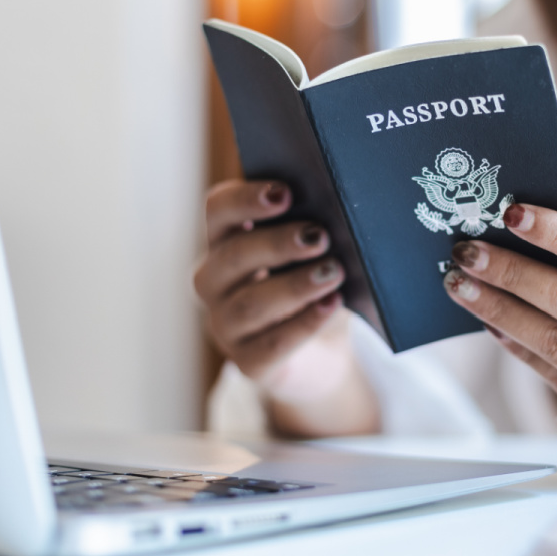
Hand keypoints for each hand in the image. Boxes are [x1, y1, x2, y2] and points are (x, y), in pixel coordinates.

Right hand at [195, 180, 378, 436]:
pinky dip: (305, 323)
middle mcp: (214, 281)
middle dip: (277, 243)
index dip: (246, 199)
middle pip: (233, 256)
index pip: (218, 210)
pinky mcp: (249, 363)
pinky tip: (331, 305)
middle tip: (319, 236)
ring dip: (295, 285)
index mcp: (224, 240)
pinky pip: (272, 345)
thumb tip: (341, 210)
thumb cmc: (313, 284)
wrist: (322, 354)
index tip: (285, 193)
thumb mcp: (312, 253)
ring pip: (251, 304)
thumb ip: (313, 229)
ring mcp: (226, 325)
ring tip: (334, 272)